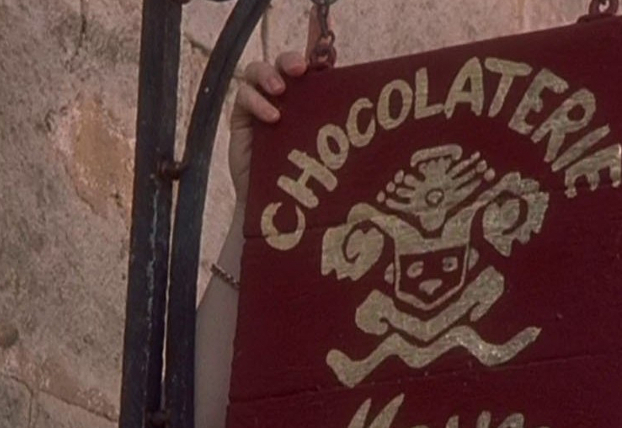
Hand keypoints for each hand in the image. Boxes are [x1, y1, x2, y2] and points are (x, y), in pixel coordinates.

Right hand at [227, 11, 325, 202]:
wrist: (278, 213)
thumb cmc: (311, 183)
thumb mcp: (333, 151)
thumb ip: (343, 127)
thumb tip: (379, 114)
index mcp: (311, 101)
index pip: (313, 63)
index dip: (313, 37)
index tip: (318, 20)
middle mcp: (286, 99)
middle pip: (283, 63)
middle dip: (290, 59)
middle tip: (300, 70)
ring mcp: (261, 106)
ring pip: (257, 72)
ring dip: (268, 75)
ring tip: (281, 92)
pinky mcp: (242, 119)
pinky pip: (242, 96)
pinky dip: (256, 101)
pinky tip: (271, 116)